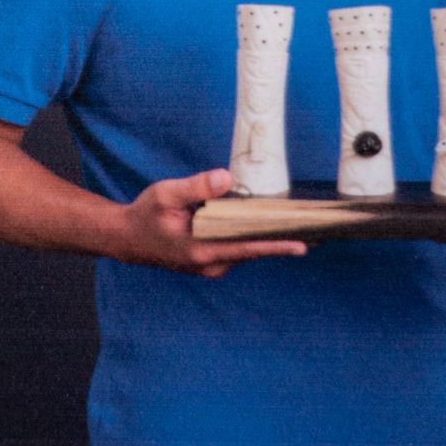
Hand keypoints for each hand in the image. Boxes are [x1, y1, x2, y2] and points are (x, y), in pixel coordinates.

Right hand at [116, 168, 306, 278]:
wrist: (126, 239)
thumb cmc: (145, 215)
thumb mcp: (166, 194)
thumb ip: (197, 187)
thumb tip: (226, 178)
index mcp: (201, 250)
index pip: (247, 247)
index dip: (277, 245)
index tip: (304, 244)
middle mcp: (211, 264)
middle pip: (255, 250)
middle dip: (283, 239)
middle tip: (319, 233)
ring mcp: (212, 266)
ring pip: (248, 250)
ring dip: (269, 238)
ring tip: (300, 227)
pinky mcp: (212, 262)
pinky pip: (239, 249)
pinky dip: (254, 237)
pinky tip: (268, 226)